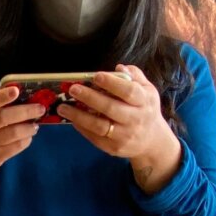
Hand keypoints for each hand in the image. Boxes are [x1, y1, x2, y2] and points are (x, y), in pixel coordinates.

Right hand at [0, 85, 46, 179]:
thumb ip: (2, 104)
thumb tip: (28, 96)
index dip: (2, 96)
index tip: (16, 90)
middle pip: (4, 117)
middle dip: (26, 111)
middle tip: (40, 109)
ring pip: (14, 133)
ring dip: (29, 127)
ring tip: (35, 125)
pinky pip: (17, 146)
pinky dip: (26, 139)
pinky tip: (28, 136)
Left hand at [60, 64, 182, 191]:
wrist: (152, 141)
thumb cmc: (146, 109)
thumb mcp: (148, 90)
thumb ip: (135, 76)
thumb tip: (119, 68)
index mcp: (144, 101)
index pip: (129, 92)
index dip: (112, 83)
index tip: (96, 76)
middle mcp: (136, 119)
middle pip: (111, 108)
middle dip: (90, 97)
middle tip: (73, 89)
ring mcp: (125, 135)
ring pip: (99, 126)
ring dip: (79, 116)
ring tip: (63, 107)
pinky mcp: (114, 148)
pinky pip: (95, 137)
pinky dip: (82, 128)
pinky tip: (72, 119)